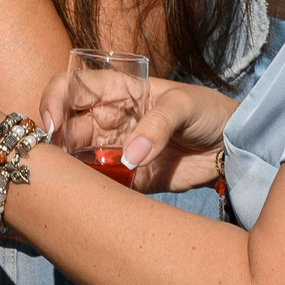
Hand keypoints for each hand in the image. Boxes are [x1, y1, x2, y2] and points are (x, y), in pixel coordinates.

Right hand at [42, 70, 234, 194]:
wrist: (232, 147)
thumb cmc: (208, 111)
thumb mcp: (185, 106)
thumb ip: (157, 126)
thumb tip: (129, 156)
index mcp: (117, 91)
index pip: (71, 87)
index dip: (53, 100)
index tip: (51, 125)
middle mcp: (108, 119)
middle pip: (65, 127)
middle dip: (55, 143)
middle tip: (59, 161)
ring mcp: (114, 150)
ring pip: (75, 158)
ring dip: (69, 169)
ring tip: (71, 182)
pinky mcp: (126, 179)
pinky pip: (99, 185)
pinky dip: (91, 190)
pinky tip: (92, 196)